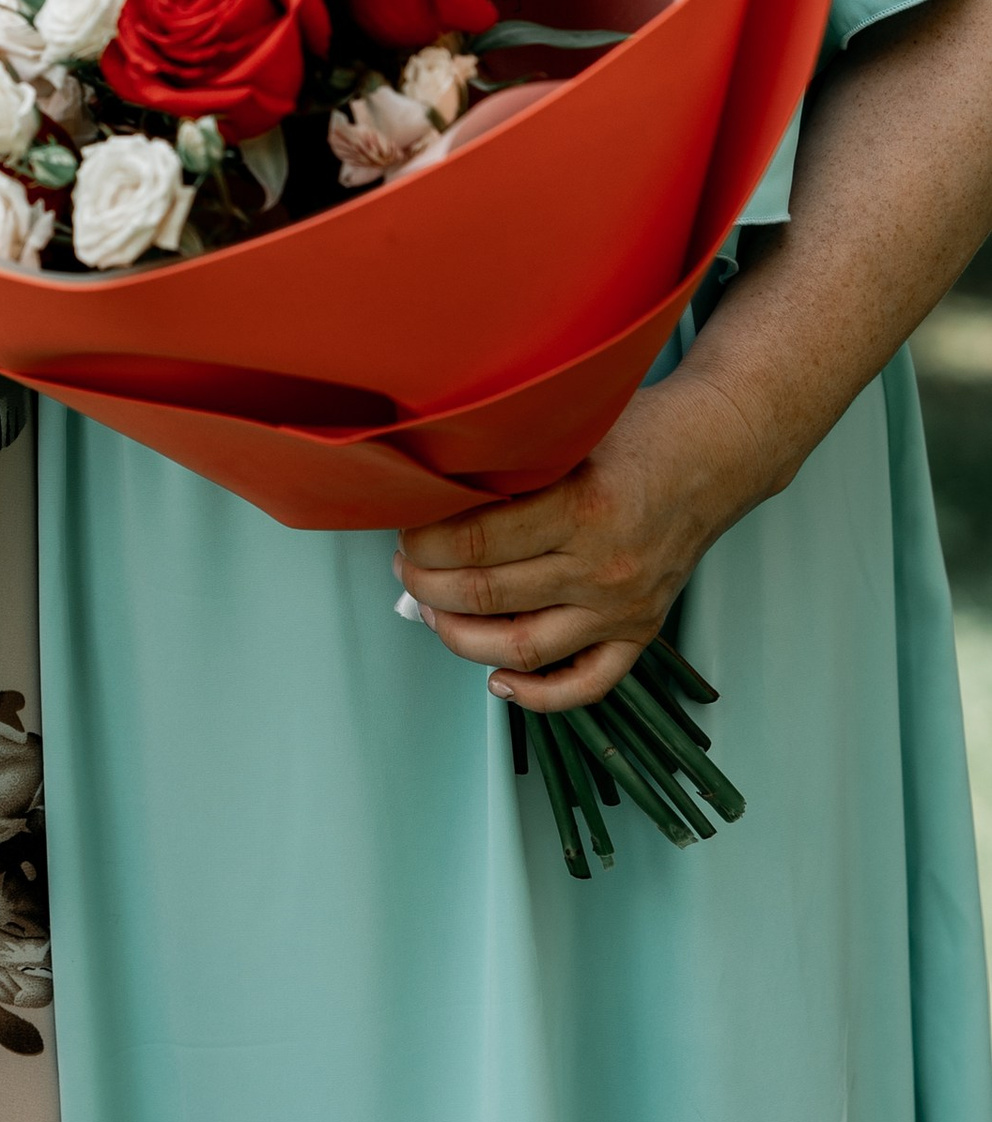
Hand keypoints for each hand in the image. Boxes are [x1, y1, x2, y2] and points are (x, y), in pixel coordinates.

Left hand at [393, 363, 771, 711]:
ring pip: (520, 649)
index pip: (475, 542)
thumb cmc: (636, 432)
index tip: (403, 529)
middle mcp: (604, 566)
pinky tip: (497, 679)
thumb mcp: (569, 427)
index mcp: (582, 506)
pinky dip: (536, 695)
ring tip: (433, 609)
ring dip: (459, 637)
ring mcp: (624, 607)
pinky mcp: (642, 632)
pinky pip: (585, 686)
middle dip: (427, 584)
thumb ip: (510, 460)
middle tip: (406, 566)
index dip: (423, 541)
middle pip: (487, 596)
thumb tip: (430, 488)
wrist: (717, 453)